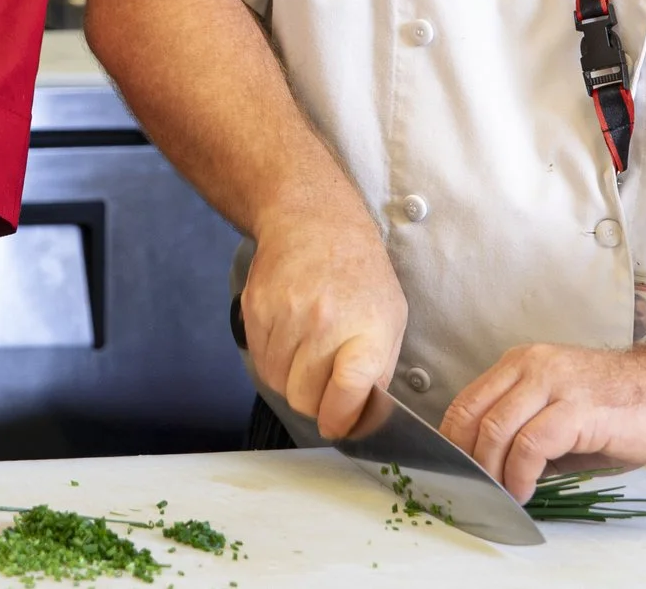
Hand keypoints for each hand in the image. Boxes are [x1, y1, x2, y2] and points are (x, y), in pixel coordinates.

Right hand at [241, 201, 407, 439]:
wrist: (314, 221)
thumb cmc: (360, 272)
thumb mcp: (390, 317)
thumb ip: (378, 369)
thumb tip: (360, 418)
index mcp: (365, 327)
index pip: (347, 391)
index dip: (340, 419)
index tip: (337, 424)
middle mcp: (324, 322)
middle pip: (304, 398)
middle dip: (314, 403)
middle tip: (323, 388)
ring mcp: (285, 314)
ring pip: (277, 383)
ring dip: (290, 381)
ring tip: (306, 357)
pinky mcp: (255, 308)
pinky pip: (258, 359)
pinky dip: (272, 361)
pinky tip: (288, 340)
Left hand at [439, 343, 645, 496]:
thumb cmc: (625, 407)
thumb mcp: (562, 414)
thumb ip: (525, 431)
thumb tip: (492, 467)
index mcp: (523, 363)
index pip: (466, 402)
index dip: (453, 442)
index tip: (457, 473)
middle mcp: (533, 366)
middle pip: (472, 416)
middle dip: (468, 461)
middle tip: (477, 491)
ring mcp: (555, 384)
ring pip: (496, 429)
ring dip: (492, 472)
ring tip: (503, 494)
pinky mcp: (578, 409)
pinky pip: (531, 444)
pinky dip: (520, 473)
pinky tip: (526, 490)